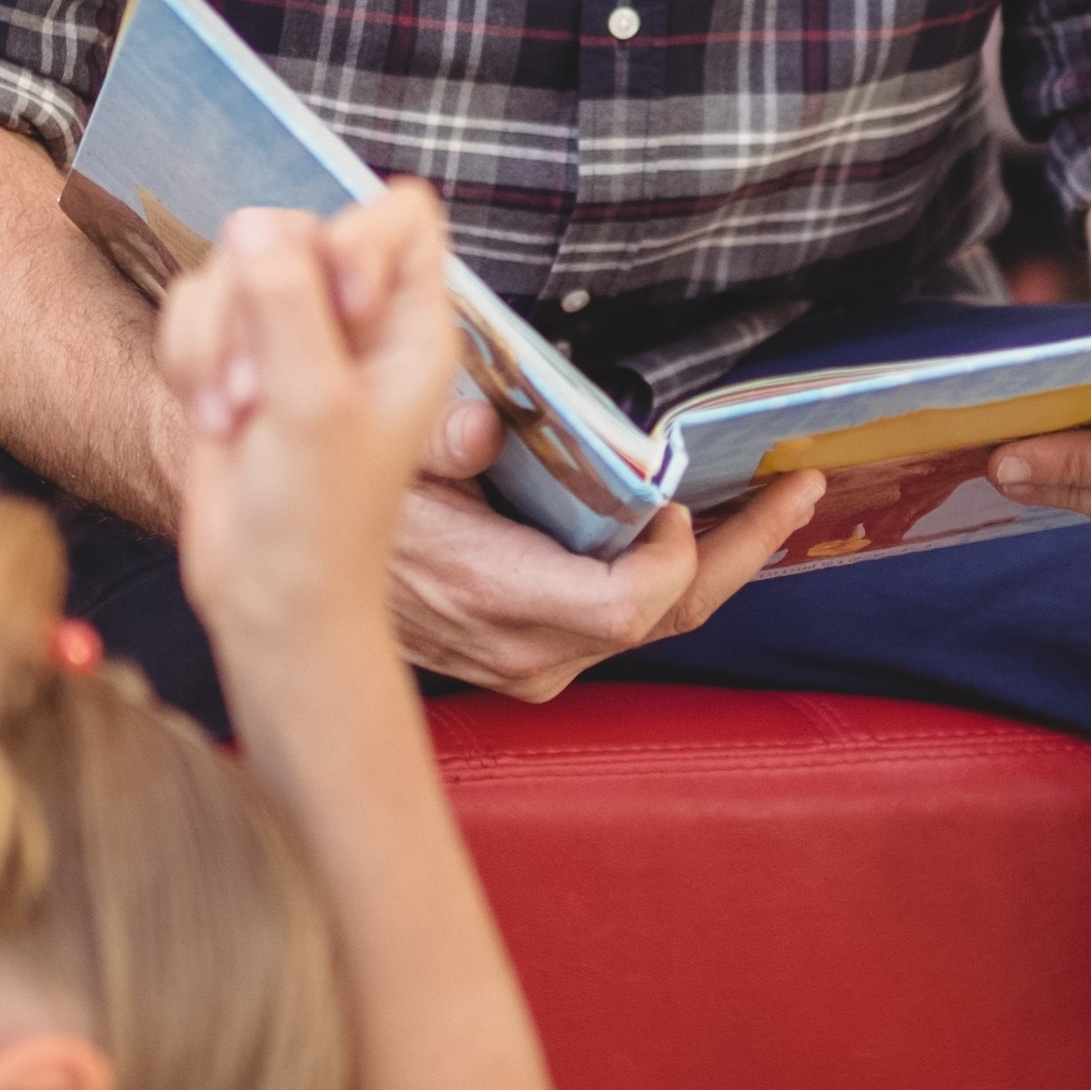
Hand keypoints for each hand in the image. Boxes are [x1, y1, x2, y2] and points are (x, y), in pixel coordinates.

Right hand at [159, 189, 472, 661]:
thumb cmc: (316, 519)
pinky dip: (188, 357)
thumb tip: (253, 223)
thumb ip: (287, 303)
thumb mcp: (312, 404)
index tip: (339, 308)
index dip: (356, 239)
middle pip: (296, 228)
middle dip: (257, 304)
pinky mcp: (237, 355)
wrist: (267, 595)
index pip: (401, 212)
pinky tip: (212, 421)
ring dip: (214, 340)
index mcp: (412, 324)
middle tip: (261, 388)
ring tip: (235, 417)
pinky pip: (194, 305)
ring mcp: (294, 335)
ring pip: (231, 265)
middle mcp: (358, 319)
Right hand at [381, 463, 819, 703]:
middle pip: (666, 617)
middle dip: (739, 549)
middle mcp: (525, 650)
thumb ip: (435, 440)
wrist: (292, 578)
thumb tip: (483, 426)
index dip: (673, 553)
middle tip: (798, 489)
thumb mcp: (381, 460)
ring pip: (654, 624)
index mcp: (496, 600)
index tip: (676, 493)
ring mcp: (531, 663)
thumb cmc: (343, 506)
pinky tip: (699, 527)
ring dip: (715, 561)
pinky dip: (669, 574)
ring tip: (770, 502)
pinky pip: (623, 622)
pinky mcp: (532, 657)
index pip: (629, 605)